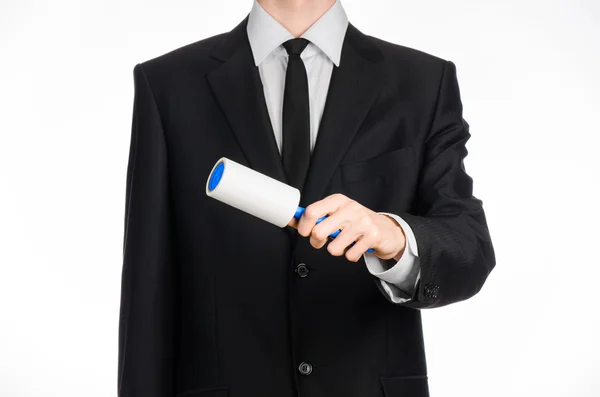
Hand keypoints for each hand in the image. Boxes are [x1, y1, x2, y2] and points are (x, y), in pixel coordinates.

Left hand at [287, 193, 405, 262]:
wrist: (386, 230)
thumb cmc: (355, 222)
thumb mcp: (336, 213)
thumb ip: (314, 216)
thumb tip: (290, 219)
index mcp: (338, 200)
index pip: (311, 212)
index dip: (303, 227)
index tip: (305, 232)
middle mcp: (350, 208)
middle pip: (319, 232)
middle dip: (316, 242)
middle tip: (322, 241)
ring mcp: (362, 222)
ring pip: (333, 248)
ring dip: (336, 250)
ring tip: (345, 243)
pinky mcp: (373, 236)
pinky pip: (350, 256)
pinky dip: (351, 255)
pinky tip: (357, 247)